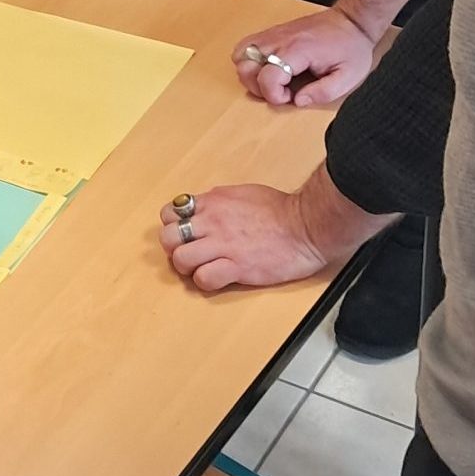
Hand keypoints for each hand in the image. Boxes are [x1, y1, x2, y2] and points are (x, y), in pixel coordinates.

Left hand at [158, 183, 329, 292]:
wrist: (307, 225)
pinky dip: (206, 282)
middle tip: (189, 254)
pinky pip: (204, 278)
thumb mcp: (241, 194)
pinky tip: (218, 278)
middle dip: (173, 249)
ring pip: (181, 259)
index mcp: (212, 202)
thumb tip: (203, 209)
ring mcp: (223, 245)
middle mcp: (212, 222)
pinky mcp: (236, 267)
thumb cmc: (281, 210)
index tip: (184, 234)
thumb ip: (217, 202)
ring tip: (202, 268)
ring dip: (187, 268)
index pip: (169, 213)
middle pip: (167, 237)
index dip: (171, 226)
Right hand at [232, 7, 376, 107]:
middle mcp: (280, 40)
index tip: (290, 97)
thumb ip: (323, 93)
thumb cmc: (351, 47)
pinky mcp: (272, 32)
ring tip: (269, 79)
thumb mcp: (348, 77)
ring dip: (249, 72)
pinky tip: (266, 66)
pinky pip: (245, 45)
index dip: (273, 95)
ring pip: (240, 54)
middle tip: (277, 91)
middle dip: (256, 86)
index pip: (267, 77)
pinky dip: (248, 59)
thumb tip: (298, 101)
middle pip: (245, 66)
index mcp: (298, 51)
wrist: (351, 21)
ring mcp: (273, 34)